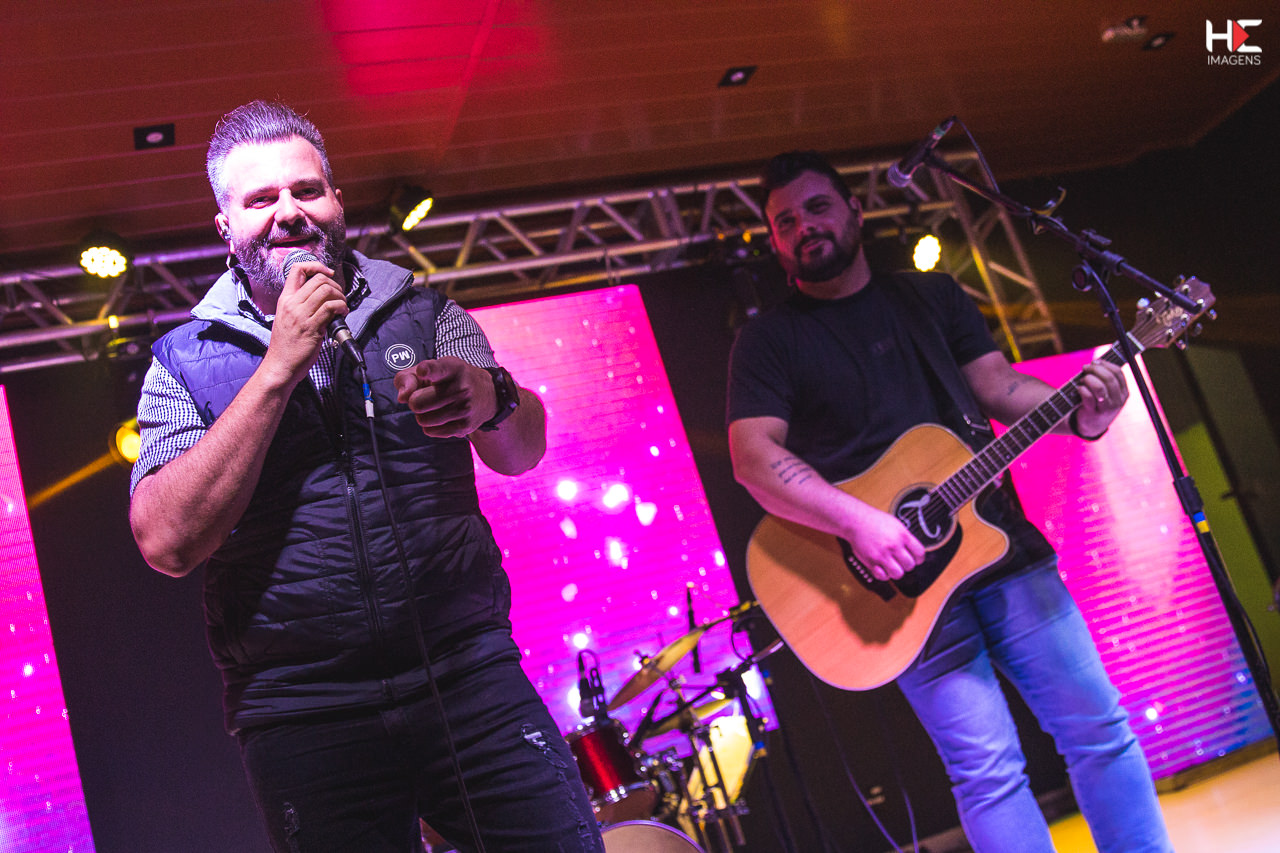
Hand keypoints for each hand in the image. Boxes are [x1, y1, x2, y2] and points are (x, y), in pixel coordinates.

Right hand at [261, 258, 347, 386]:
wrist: (280, 365)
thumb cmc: (286, 345)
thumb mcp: (287, 317)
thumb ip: (300, 305)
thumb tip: (322, 296)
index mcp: (285, 299)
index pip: (297, 269)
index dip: (316, 266)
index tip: (328, 273)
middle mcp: (292, 304)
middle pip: (318, 279)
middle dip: (335, 285)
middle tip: (339, 297)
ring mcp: (301, 315)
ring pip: (326, 290)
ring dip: (340, 296)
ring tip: (342, 307)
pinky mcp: (311, 327)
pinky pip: (330, 308)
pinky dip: (341, 307)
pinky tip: (342, 314)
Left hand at [394, 357, 498, 437]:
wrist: (485, 394)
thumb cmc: (446, 380)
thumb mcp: (428, 370)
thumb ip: (407, 378)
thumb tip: (403, 397)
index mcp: (451, 368)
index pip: (436, 369)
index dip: (427, 370)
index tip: (423, 371)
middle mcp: (461, 387)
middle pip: (416, 403)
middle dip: (415, 401)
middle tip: (426, 396)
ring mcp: (465, 408)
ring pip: (422, 420)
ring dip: (423, 415)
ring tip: (436, 406)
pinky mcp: (465, 426)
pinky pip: (430, 431)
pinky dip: (431, 426)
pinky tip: (443, 416)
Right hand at [844, 506, 925, 581]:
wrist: (856, 521)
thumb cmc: (875, 521)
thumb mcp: (896, 524)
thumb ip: (905, 538)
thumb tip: (914, 551)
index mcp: (902, 535)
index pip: (920, 553)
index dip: (919, 558)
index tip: (916, 559)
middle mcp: (893, 545)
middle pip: (910, 565)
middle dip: (907, 565)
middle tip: (902, 562)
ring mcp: (882, 554)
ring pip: (898, 574)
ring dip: (896, 571)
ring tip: (892, 566)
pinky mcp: (871, 561)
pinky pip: (883, 576)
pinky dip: (884, 575)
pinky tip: (882, 568)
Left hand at [1073, 360, 1127, 437]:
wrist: (1091, 425)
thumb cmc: (1097, 403)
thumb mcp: (1107, 392)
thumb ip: (1105, 378)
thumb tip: (1096, 362)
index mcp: (1124, 393)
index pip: (1118, 373)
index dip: (1105, 364)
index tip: (1095, 362)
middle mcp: (1118, 400)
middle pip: (1109, 378)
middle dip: (1095, 370)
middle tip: (1085, 368)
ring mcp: (1107, 408)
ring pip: (1099, 387)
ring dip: (1088, 379)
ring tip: (1082, 380)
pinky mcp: (1093, 413)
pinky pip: (1088, 396)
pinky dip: (1081, 389)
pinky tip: (1078, 389)